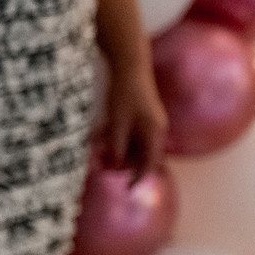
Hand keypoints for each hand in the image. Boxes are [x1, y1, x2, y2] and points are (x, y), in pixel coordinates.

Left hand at [100, 52, 167, 177]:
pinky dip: (120, 141)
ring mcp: (150, 123)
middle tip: (101, 166)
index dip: (139, 178)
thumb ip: (118, 145)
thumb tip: (117, 165)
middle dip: (124, 164)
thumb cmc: (124, 93)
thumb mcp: (117, 122)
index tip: (127, 189)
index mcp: (154, 133)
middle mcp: (156, 130)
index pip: (150, 164)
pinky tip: (103, 139)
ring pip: (136, 147)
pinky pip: (132, 136)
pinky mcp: (142, 117)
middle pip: (143, 157)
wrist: (130, 64)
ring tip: (99, 153)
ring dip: (120, 153)